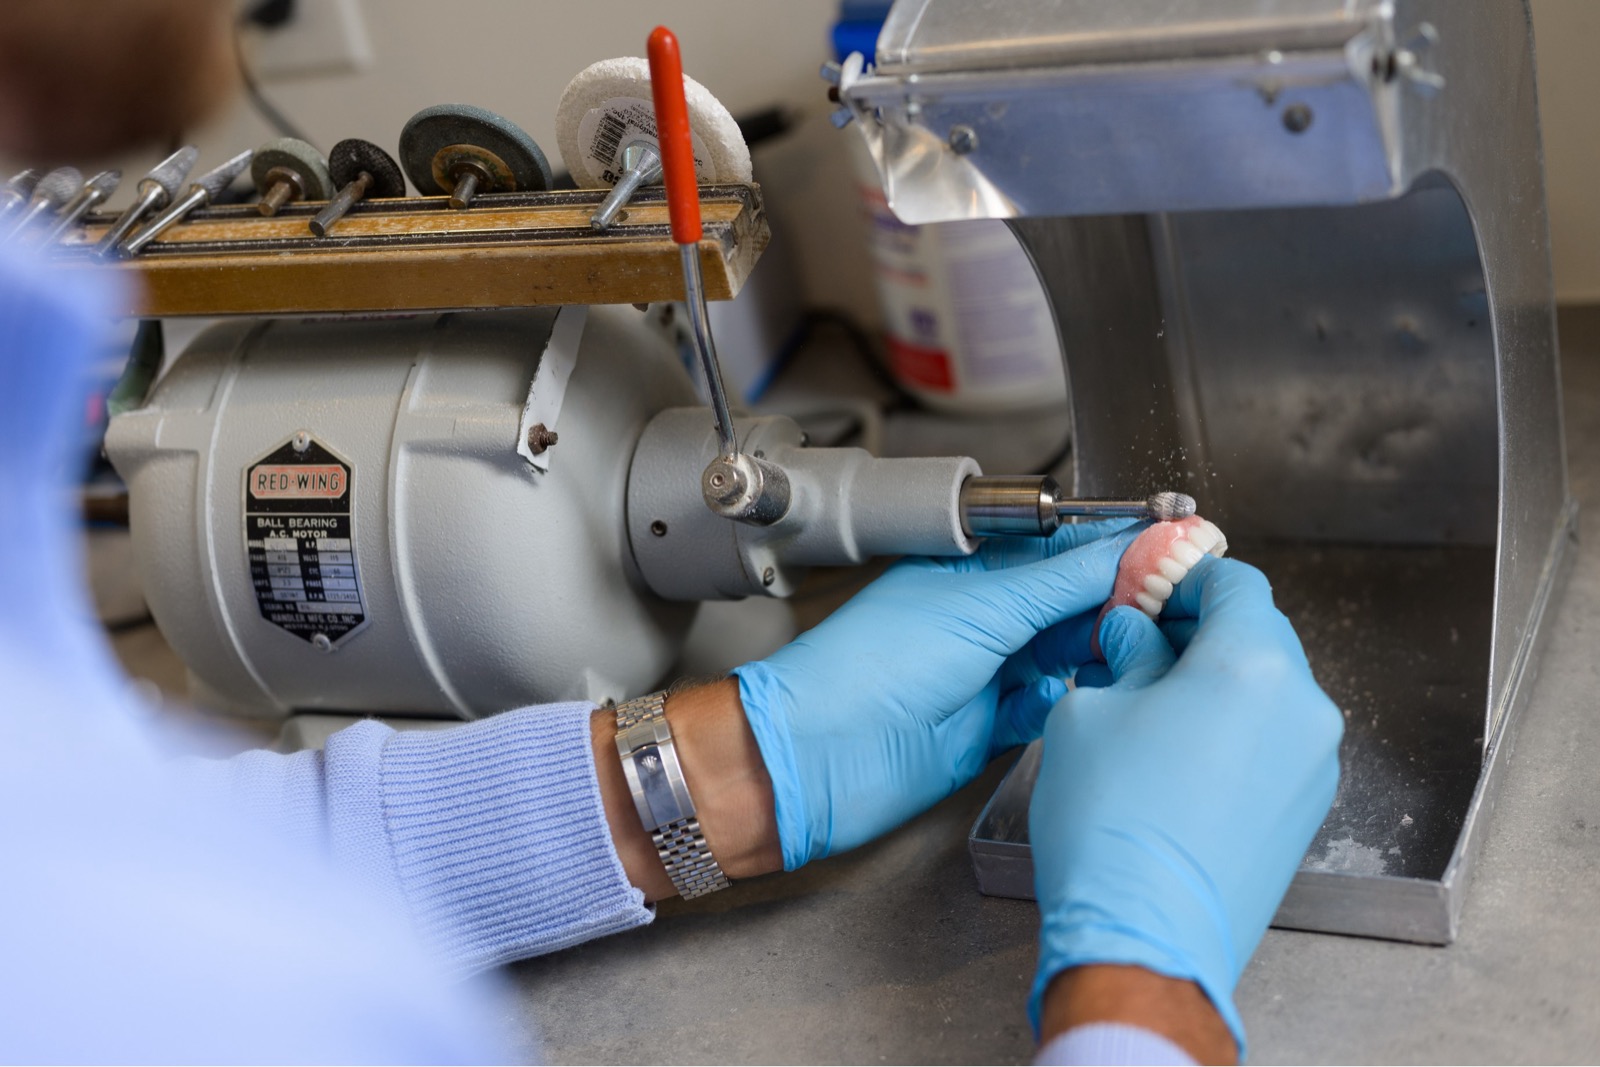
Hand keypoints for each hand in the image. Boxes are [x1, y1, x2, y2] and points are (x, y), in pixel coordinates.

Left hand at [734, 519, 1140, 870]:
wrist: (823, 756)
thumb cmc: (870, 666)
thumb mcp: (981, 606)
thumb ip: (1060, 581)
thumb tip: (1127, 549)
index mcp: (970, 567)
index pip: (1059, 546)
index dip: (1115, 544)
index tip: (1174, 543)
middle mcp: (981, 614)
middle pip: (1071, 598)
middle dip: (1120, 597)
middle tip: (1174, 597)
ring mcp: (986, 669)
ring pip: (1067, 650)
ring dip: (1100, 648)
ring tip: (1133, 644)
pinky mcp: (991, 724)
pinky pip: (1049, 704)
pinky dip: (1065, 699)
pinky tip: (1075, 692)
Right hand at [1029, 556, 1342, 1056]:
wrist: (1144, 937)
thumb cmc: (1111, 824)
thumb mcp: (1091, 713)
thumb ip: (1124, 658)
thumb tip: (1134, 639)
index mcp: (1252, 663)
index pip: (1235, 583)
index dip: (1184, 578)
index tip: (1147, 590)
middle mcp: (1301, 708)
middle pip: (1258, 635)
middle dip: (1196, 633)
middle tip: (1136, 645)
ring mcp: (1311, 765)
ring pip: (1267, 694)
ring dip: (1214, 685)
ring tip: (1147, 709)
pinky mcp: (1304, 813)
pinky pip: (1272, 745)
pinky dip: (1232, 733)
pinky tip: (1174, 759)